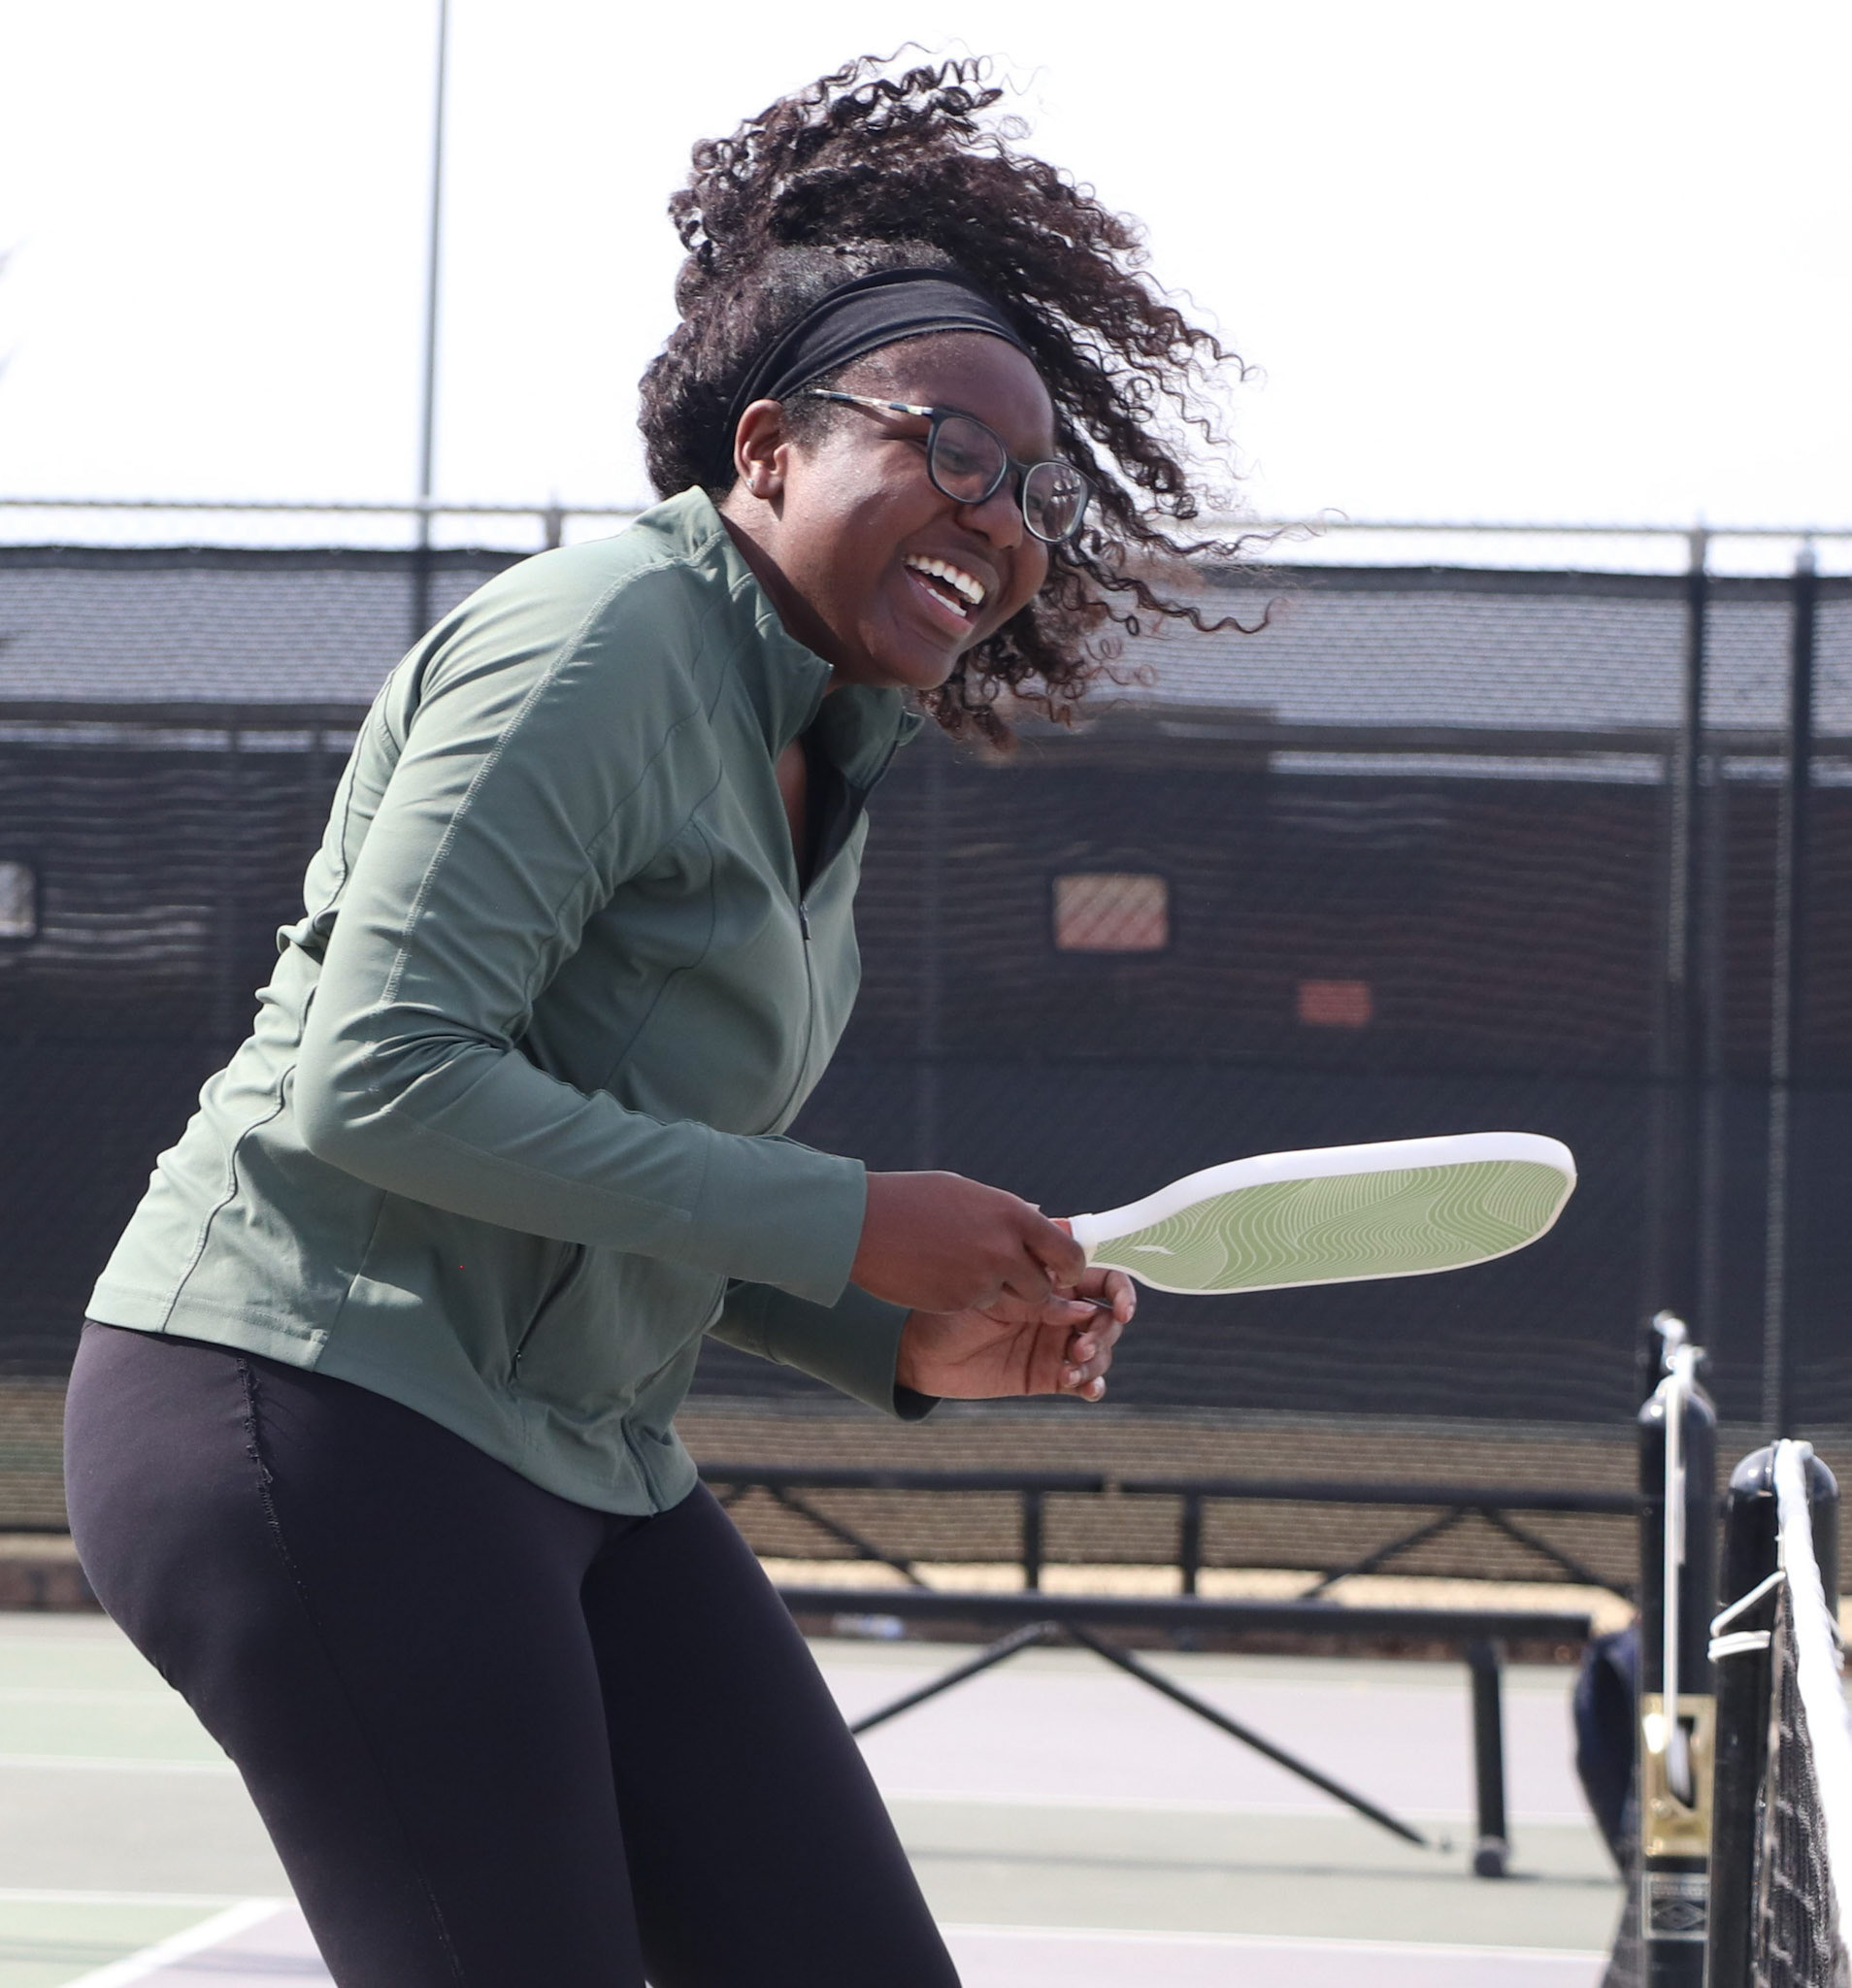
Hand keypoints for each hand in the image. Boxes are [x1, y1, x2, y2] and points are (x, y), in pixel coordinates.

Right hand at [851, 1171, 1086, 1314]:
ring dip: (995, 1290)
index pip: (1067, 1253)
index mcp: (1012, 1215)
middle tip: (1006, 1273)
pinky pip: (976, 1304)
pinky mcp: (958, 1302)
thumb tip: (1042, 1222)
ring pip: (1008, 1298)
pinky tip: (939, 1273)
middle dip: (1029, 1285)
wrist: (863, 1223)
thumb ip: (1008, 1213)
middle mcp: (1004, 1250)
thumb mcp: (969, 1195)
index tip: (1062, 1271)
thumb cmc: (914, 1200)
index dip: (1068, 1267)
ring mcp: (980, 1280)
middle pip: (1040, 1286)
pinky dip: (964, 1295)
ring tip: (961, 1264)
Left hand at [895, 1267, 1135, 1401]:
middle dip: (1106, 1332)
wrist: (920, 1349)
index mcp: (1052, 1280)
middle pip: (1109, 1318)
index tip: (1121, 1309)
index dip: (1121, 1291)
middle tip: (1079, 1345)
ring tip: (1071, 1367)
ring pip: (1101, 1351)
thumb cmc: (950, 1304)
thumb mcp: (992, 1289)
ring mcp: (1055, 1343)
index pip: (1103, 1279)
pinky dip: (1091, 1385)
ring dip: (1096, 1360)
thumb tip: (1083, 1305)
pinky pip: (1083, 1382)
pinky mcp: (1047, 1375)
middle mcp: (1061, 1310)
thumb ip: (1036, 1293)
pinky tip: (1083, 1387)